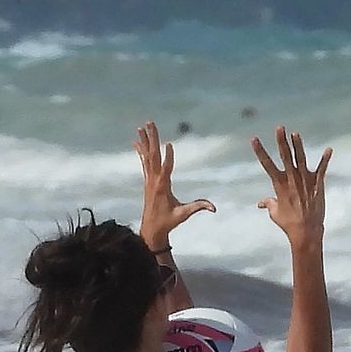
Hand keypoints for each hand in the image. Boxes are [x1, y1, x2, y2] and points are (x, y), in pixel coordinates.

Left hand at [135, 121, 213, 250]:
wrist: (151, 228)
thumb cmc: (168, 221)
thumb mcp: (184, 215)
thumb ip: (198, 208)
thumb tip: (214, 208)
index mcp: (163, 186)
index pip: (166, 168)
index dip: (168, 157)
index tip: (169, 144)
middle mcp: (153, 179)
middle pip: (153, 155)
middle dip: (152, 139)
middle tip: (150, 123)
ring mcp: (149, 179)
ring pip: (146, 156)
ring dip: (145, 141)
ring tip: (142, 127)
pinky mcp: (147, 180)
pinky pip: (143, 162)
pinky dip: (140, 151)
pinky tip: (136, 141)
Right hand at [252, 126, 331, 248]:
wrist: (306, 232)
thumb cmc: (288, 224)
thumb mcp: (275, 213)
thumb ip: (268, 203)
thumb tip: (260, 203)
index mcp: (279, 184)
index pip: (267, 163)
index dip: (260, 151)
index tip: (254, 138)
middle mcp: (291, 180)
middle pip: (285, 156)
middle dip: (281, 141)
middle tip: (279, 127)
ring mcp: (305, 182)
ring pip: (301, 159)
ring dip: (298, 145)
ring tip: (295, 133)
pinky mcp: (317, 186)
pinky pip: (322, 170)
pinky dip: (325, 160)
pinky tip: (329, 149)